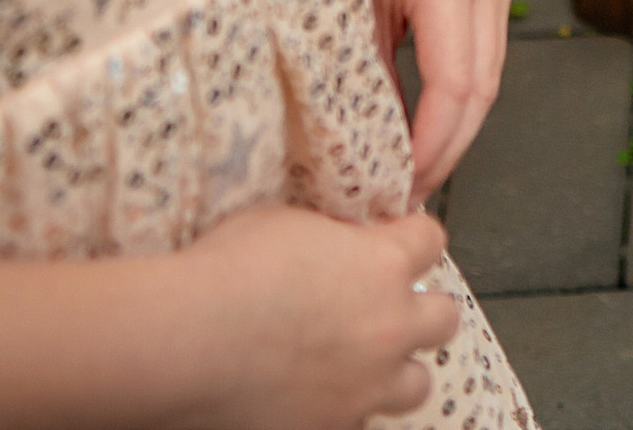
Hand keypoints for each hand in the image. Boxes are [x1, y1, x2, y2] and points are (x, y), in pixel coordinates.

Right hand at [173, 205, 458, 429]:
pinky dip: (344, 408)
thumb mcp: (288, 224)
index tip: (397, 241)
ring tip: (365, 364)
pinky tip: (317, 395)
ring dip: (396, 372)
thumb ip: (330, 238)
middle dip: (422, 310)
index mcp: (382, 265)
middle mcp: (388, 328)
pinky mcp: (331, 429)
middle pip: (443, 318)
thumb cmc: (229, 271)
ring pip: (416, 386)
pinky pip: (357, 423)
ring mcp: (364, 387)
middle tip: (390, 308)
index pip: (430, 240)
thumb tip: (335, 244)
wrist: (189, 341)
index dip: (413, 239)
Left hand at [339, 0, 515, 201]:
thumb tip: (374, 168)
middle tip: (405, 196)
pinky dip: (457, 100)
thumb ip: (363, 91)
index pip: (454, 83)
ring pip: (488, 75)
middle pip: (481, 86)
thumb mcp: (337, 21)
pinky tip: (425, 133)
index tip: (399, 191)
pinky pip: (482, 55)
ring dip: (455, 132)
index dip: (430, 148)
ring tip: (413, 176)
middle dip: (445, 150)